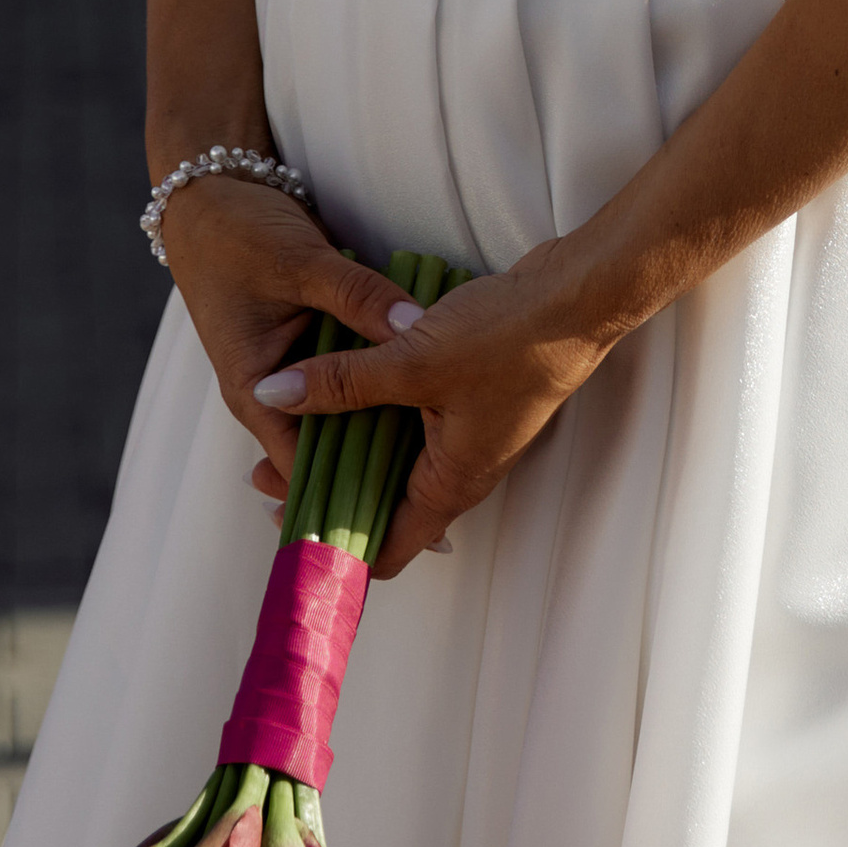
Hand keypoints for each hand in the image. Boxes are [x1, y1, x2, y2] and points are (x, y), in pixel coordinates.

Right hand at [158, 176, 419, 492]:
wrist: (211, 197)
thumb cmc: (237, 235)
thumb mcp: (301, 263)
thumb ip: (358, 298)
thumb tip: (415, 328)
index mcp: (257, 390)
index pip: (302, 466)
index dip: (346, 492)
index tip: (399, 509)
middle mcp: (277, 392)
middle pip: (331, 449)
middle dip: (377, 468)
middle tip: (440, 487)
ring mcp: (299, 368)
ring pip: (349, 414)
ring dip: (387, 423)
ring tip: (448, 448)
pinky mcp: (318, 343)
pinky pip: (357, 378)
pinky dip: (385, 383)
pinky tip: (431, 390)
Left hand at [245, 230, 631, 579]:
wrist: (579, 296)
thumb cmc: (511, 338)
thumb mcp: (413, 361)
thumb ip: (340, 381)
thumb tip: (272, 395)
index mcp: (450, 483)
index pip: (385, 550)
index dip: (333, 545)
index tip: (285, 523)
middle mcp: (459, 470)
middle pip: (381, 504)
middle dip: (325, 490)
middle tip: (268, 469)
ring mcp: (467, 435)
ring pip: (393, 459)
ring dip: (346, 447)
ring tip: (296, 423)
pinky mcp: (469, 400)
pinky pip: (410, 425)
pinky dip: (373, 415)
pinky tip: (342, 385)